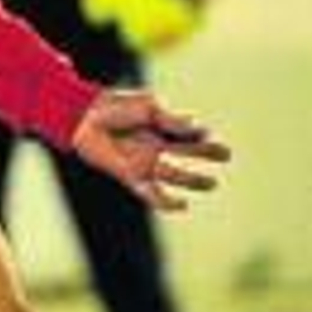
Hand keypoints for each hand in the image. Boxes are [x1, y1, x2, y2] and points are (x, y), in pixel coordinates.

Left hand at [70, 86, 230, 212]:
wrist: (83, 115)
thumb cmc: (114, 106)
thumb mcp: (148, 107)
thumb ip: (171, 119)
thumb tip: (197, 126)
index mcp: (160, 126)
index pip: (188, 133)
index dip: (204, 137)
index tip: (217, 139)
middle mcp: (154, 145)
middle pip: (186, 152)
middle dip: (206, 154)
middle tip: (227, 155)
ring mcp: (143, 161)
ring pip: (174, 174)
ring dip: (193, 180)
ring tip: (212, 184)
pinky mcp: (130, 175)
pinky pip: (151, 193)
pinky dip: (167, 202)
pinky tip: (184, 205)